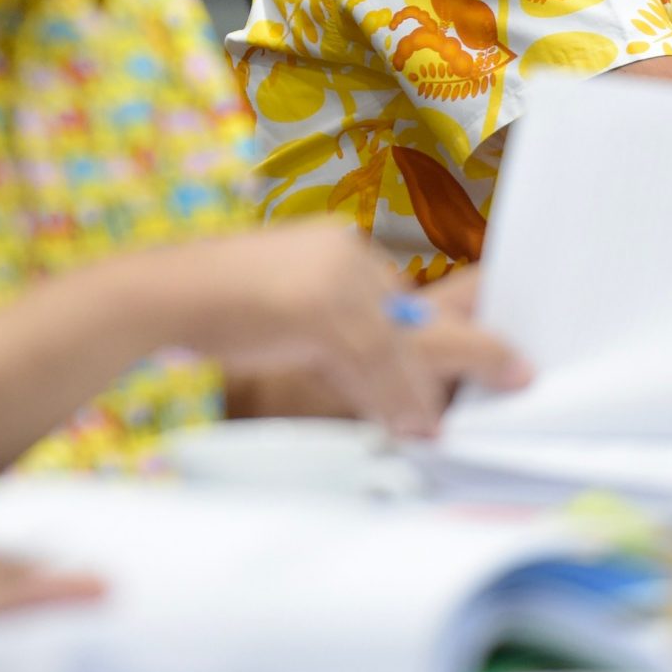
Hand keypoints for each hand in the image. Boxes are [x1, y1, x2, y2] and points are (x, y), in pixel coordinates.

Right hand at [142, 223, 526, 438]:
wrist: (154, 295)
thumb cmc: (209, 310)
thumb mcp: (285, 322)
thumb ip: (338, 346)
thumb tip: (390, 393)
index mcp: (335, 247)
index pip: (399, 298)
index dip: (436, 335)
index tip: (477, 358)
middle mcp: (342, 253)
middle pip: (414, 312)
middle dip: (468, 347)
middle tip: (517, 370)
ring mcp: (332, 277)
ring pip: (402, 341)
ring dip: (434, 386)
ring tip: (461, 416)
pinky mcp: (321, 308)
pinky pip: (375, 361)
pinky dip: (396, 399)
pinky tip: (415, 425)